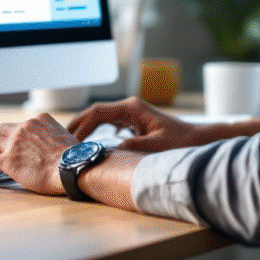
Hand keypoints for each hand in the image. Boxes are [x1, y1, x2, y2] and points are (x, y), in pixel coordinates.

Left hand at [0, 113, 75, 194]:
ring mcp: (15, 142)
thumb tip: (50, 152)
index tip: (3, 146)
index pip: (16, 126)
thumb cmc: (76, 160)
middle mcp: (24, 127)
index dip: (7, 137)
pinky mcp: (8, 159)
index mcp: (39, 120)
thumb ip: (52, 140)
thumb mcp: (65, 139)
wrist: (75, 167)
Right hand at [68, 97, 201, 152]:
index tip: (70, 140)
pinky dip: (95, 133)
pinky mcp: (133, 123)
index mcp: (132, 108)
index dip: (81, 125)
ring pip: (100, 118)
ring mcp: (130, 114)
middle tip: (61, 141)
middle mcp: (129, 108)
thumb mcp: (157, 147)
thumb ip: (134, 148)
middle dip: (78, 125)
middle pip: (95, 113)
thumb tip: (110, 151)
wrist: (197, 140)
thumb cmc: (181, 142)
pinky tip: (88, 145)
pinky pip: (108, 125)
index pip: (98, 112)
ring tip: (70, 144)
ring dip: (85, 129)